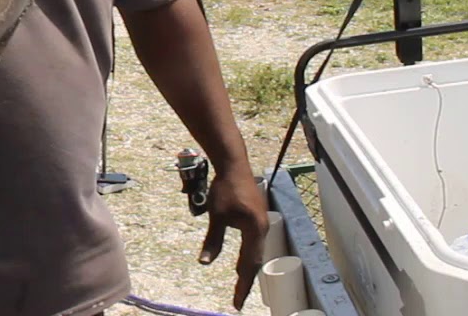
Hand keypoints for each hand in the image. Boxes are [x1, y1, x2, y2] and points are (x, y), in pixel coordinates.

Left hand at [197, 167, 268, 309]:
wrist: (234, 165)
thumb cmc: (224, 188)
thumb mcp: (216, 216)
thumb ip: (212, 241)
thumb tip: (203, 263)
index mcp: (255, 230)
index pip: (249, 264)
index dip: (242, 285)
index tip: (236, 302)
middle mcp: (263, 229)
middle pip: (255, 261)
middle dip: (246, 281)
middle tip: (237, 300)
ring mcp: (263, 224)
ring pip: (256, 253)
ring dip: (248, 270)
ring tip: (240, 286)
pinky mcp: (258, 219)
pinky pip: (256, 244)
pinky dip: (249, 257)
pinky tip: (243, 263)